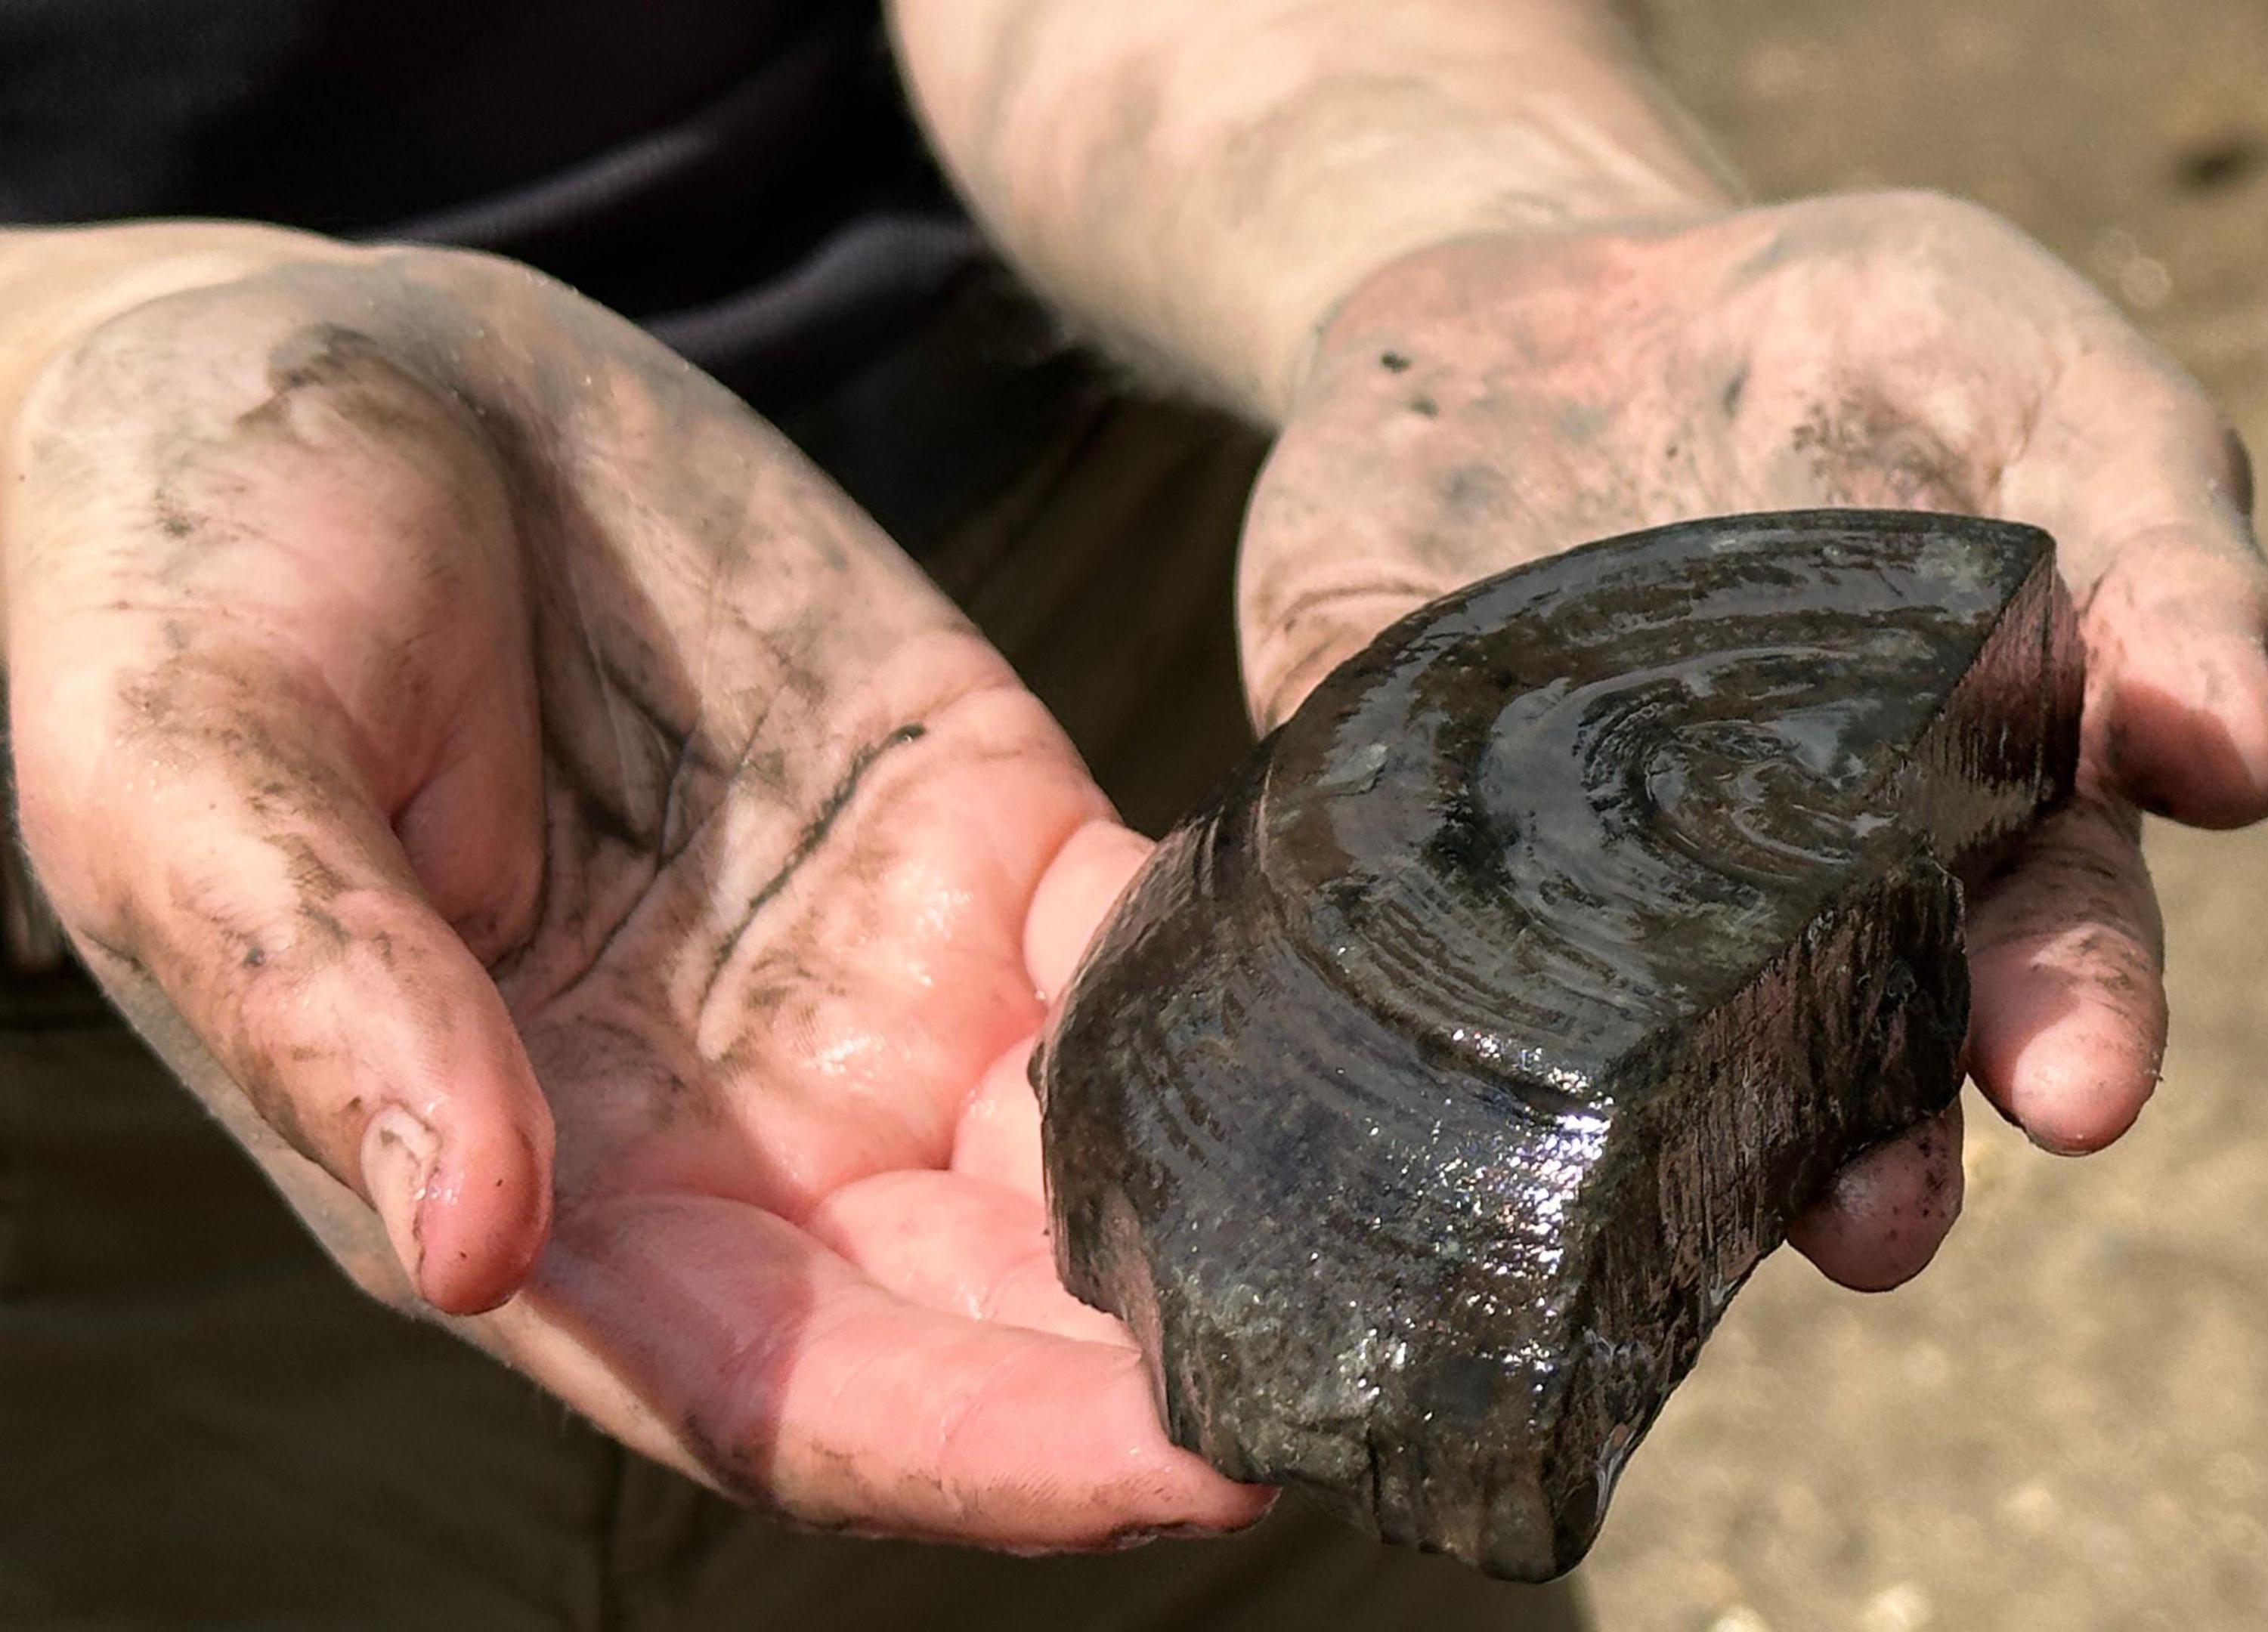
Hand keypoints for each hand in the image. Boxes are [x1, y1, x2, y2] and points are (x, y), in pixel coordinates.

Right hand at [1, 243, 1267, 1545]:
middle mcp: (738, 1128)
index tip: (1184, 1470)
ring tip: (1436, 1214)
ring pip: (1097, 1160)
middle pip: (989, 1315)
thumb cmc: (184, 585)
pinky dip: (1250, 987)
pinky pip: (1144, 945)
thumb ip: (329, 1005)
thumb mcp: (192, 778)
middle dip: (1167, 1367)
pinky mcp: (976, 828)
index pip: (788, 1397)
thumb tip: (467, 1247)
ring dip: (1248, 1205)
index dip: (982, 1457)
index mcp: (541, 1177)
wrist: (322, 374)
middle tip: (1388, 1367)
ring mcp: (876, 979)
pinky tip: (1370, 1000)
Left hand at [1238, 191, 2267, 1290]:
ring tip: (1844, 1213)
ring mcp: (1611, 897)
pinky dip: (1456, 1023)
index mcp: (1983, 803)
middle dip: (1944, 1095)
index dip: (2103, 974)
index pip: (2066, 925)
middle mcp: (1810, 897)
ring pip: (1680, 1055)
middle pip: (1895, 1031)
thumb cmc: (1853, 346)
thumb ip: (2145, 526)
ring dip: (1757, 1140)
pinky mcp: (1422, 864)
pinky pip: (1433, 958)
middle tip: (2001, 1146)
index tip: (2099, 1057)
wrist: (1548, 318)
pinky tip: (1492, 1085)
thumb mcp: (2025, 370)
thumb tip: (2242, 743)